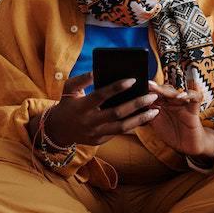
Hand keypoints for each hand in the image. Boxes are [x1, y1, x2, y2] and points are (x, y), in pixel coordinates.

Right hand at [41, 72, 158, 146]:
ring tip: (155, 110)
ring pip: (122, 127)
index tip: (133, 79)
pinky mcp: (100, 141)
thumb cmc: (67, 103)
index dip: (116, 88)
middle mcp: (89, 122)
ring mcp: (95, 133)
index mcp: (81, 106)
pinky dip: (134, 125)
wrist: (58, 130)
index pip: (101, 95)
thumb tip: (97, 71)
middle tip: (152, 95)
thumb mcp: (69, 88)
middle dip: (136, 104)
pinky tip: (145, 117)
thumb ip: (82, 79)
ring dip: (140, 119)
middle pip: (117, 113)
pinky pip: (120, 133)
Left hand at [146, 68, 213, 157]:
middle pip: (165, 91)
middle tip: (148, 85)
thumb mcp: (156, 124)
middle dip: (156, 88)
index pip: (154, 93)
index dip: (147, 90)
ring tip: (162, 91)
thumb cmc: (171, 132)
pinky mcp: (194, 109)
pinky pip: (196, 98)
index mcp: (162, 103)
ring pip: (177, 92)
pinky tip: (182, 96)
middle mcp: (172, 101)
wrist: (187, 145)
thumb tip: (132, 109)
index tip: (138, 87)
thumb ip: (146, 115)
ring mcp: (183, 104)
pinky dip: (191, 94)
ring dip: (169, 91)